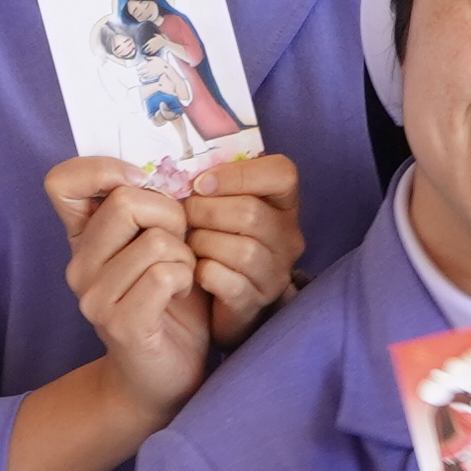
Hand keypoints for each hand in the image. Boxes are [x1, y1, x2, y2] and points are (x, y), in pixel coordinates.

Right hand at [47, 158, 215, 417]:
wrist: (162, 378)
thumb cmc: (168, 304)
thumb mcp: (156, 245)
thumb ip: (149, 210)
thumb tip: (165, 171)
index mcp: (83, 240)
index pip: (62, 182)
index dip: (105, 170)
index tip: (140, 188)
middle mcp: (79, 266)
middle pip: (126, 201)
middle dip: (171, 215)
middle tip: (179, 245)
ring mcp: (95, 297)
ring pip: (156, 241)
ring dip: (185, 256)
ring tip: (180, 279)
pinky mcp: (121, 323)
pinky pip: (164, 275)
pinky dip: (186, 279)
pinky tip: (181, 296)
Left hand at [177, 147, 306, 344]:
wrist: (213, 302)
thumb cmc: (214, 240)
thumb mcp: (221, 205)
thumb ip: (211, 183)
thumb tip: (182, 168)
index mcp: (283, 205)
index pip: (282, 173)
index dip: (238, 174)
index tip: (202, 184)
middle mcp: (288, 238)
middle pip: (251, 213)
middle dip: (205, 211)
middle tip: (186, 216)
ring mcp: (275, 273)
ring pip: (241, 250)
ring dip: (202, 243)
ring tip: (190, 244)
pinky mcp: (254, 301)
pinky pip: (225, 279)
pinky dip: (202, 272)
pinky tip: (195, 269)